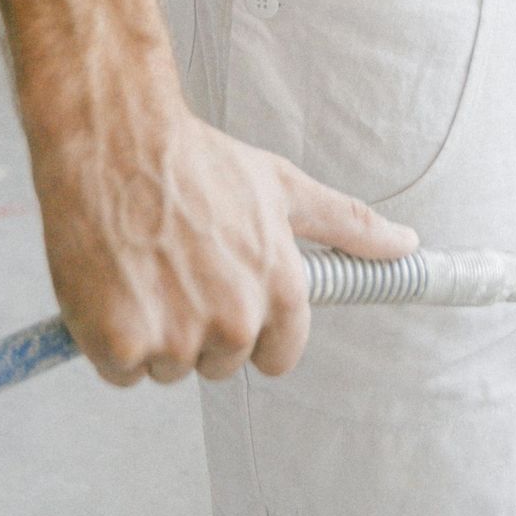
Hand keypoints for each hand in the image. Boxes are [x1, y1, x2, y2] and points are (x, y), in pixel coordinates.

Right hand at [31, 71, 415, 385]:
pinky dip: (109, 339)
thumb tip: (405, 244)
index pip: (278, 357)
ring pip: (167, 369)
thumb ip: (349, 225)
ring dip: (152, 333)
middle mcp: (234, 320)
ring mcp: (176, 337)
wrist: (116, 142)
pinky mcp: (121, 345)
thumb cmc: (196, 161)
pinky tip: (113, 284)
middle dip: (197, 326)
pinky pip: (121, 372)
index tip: (229, 299)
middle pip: (218, 363)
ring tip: (145, 267)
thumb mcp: (282, 187)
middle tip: (178, 267)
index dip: (252, 330)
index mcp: (279, 288)